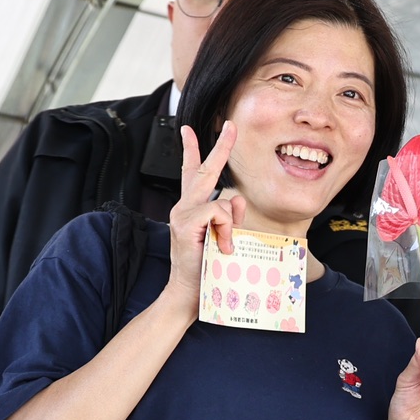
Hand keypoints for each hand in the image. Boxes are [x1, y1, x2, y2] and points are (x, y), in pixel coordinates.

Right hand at [161, 123, 239, 312]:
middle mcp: (183, 207)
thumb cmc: (206, 268)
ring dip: (231, 225)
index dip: (191, 150)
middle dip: (220, 146)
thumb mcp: (222, 237)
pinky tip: (222, 246)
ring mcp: (182, 214)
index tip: (187, 129)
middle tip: (231, 125)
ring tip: (225, 246)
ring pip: (221, 201)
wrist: (188, 293)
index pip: (190, 173)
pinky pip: (218, 213)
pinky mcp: (185, 224)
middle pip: (203, 170)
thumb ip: (229, 217)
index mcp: (190, 209)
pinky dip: (226, 229)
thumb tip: (237, 198)